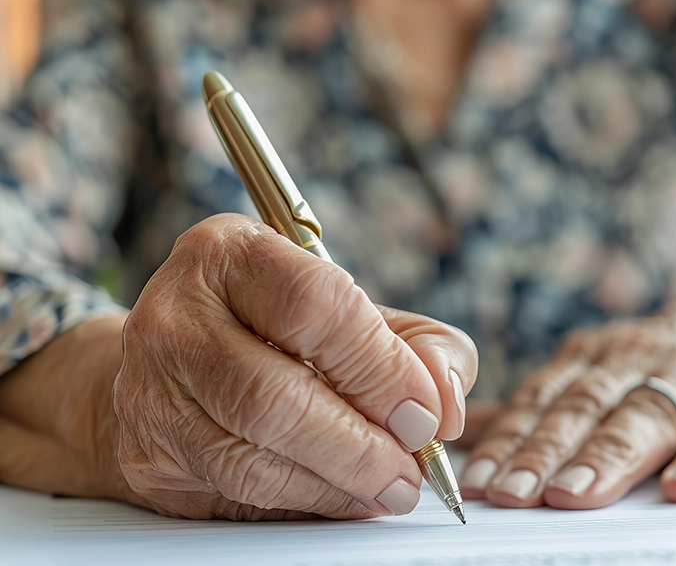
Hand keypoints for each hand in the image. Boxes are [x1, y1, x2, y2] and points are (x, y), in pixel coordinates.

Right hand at [0, 214, 476, 519]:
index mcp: (233, 254)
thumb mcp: (359, 313)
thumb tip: (444, 406)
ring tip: (389, 488)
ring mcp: (151, 388)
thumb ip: (422, 346)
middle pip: (275, 396)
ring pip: (252, 457)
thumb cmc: (283, 331)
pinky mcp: (148, 453)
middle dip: (360, 445)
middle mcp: (178, 316)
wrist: (178, 363)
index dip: (379, 368)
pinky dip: (304, 502)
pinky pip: (235, 493)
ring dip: (337, 485)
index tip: (424, 414)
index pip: (313, 306)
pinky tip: (344, 496)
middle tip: (412, 470)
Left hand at [459, 289, 675, 508]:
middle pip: (584, 409)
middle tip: (511, 494)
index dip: (507, 440)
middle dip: (544, 452)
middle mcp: (634, 361)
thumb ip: (542, 402)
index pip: (541, 400)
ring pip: (645, 417)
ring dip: (607, 457)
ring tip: (574, 496)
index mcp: (593, 357)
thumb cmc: (669, 364)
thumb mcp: (603, 368)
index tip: (475, 481)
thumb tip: (470, 431)